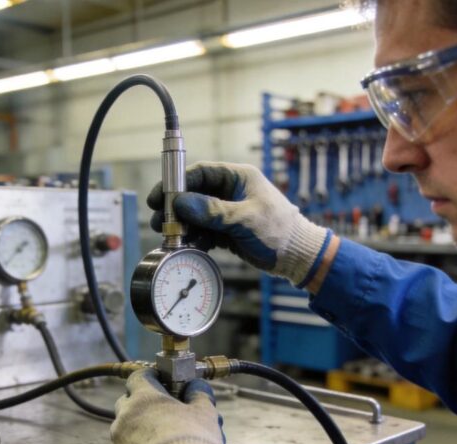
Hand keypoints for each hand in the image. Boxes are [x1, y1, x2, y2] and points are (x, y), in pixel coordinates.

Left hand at [110, 369, 224, 443]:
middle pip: (126, 401)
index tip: (159, 381)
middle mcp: (125, 415)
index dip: (149, 377)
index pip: (138, 376)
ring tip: (157, 439)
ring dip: (136, 429)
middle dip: (140, 404)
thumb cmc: (193, 441)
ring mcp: (118, 440)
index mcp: (144, 397)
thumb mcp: (205, 412)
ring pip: (123, 428)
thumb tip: (196, 386)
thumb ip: (198, 394)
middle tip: (160, 412)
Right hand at [149, 161, 328, 286]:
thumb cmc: (279, 231)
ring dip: (183, 226)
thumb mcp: (245, 219)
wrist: (297, 258)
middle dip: (176, 209)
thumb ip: (212, 211)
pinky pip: (204, 230)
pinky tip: (190, 246)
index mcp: (238, 177)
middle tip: (159, 221)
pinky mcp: (227, 230)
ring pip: (196, 214)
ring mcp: (228, 211)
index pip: (200, 173)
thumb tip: (181, 203)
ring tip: (172, 238)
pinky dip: (195, 238)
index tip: (161, 198)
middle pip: (193, 194)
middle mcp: (231, 191)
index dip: (177, 184)